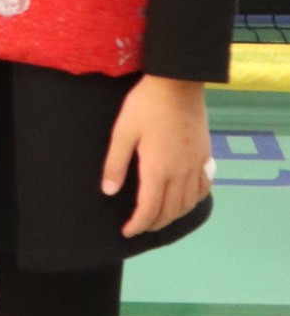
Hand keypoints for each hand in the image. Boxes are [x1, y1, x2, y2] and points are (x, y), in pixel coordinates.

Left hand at [100, 74, 211, 236]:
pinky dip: (194, 200)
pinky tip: (185, 199)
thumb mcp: (123, 132)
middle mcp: (181, 172)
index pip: (149, 209)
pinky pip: (203, 187)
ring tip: (159, 217)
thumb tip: (109, 191)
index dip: (138, 225)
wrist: (178, 83)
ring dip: (173, 215)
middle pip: (170, 210)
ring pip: (188, 202)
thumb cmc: (146, 105)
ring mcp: (196, 164)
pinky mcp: (205, 155)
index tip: (127, 232)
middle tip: (140, 226)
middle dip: (154, 224)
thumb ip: (115, 164)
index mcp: (158, 169)